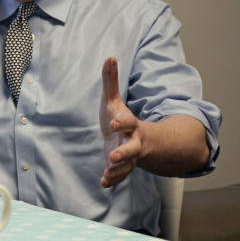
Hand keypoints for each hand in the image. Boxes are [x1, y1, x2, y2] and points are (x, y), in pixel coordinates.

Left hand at [99, 57, 141, 187]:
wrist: (135, 139)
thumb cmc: (120, 117)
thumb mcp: (113, 100)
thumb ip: (111, 81)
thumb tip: (110, 57)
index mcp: (129, 124)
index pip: (128, 122)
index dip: (122, 122)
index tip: (114, 121)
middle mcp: (132, 141)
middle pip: (131, 148)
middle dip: (123, 153)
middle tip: (113, 156)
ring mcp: (128, 156)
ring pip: (127, 165)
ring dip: (118, 170)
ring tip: (107, 173)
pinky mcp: (122, 167)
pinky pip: (121, 175)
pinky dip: (113, 179)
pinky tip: (104, 182)